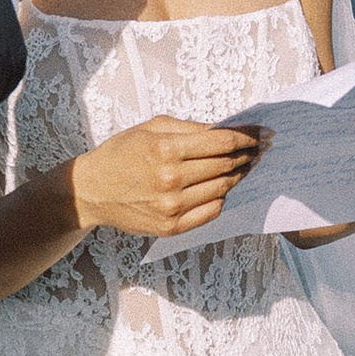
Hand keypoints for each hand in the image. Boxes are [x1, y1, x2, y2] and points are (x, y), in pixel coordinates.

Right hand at [69, 113, 263, 240]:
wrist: (91, 190)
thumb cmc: (122, 153)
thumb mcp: (151, 128)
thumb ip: (190, 129)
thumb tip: (226, 130)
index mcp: (166, 149)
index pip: (222, 142)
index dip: (247, 137)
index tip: (263, 133)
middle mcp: (170, 179)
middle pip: (226, 165)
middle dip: (246, 155)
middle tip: (259, 149)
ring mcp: (171, 207)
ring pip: (222, 189)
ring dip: (237, 176)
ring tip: (244, 167)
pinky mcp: (170, 227)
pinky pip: (211, 212)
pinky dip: (221, 198)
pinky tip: (221, 187)